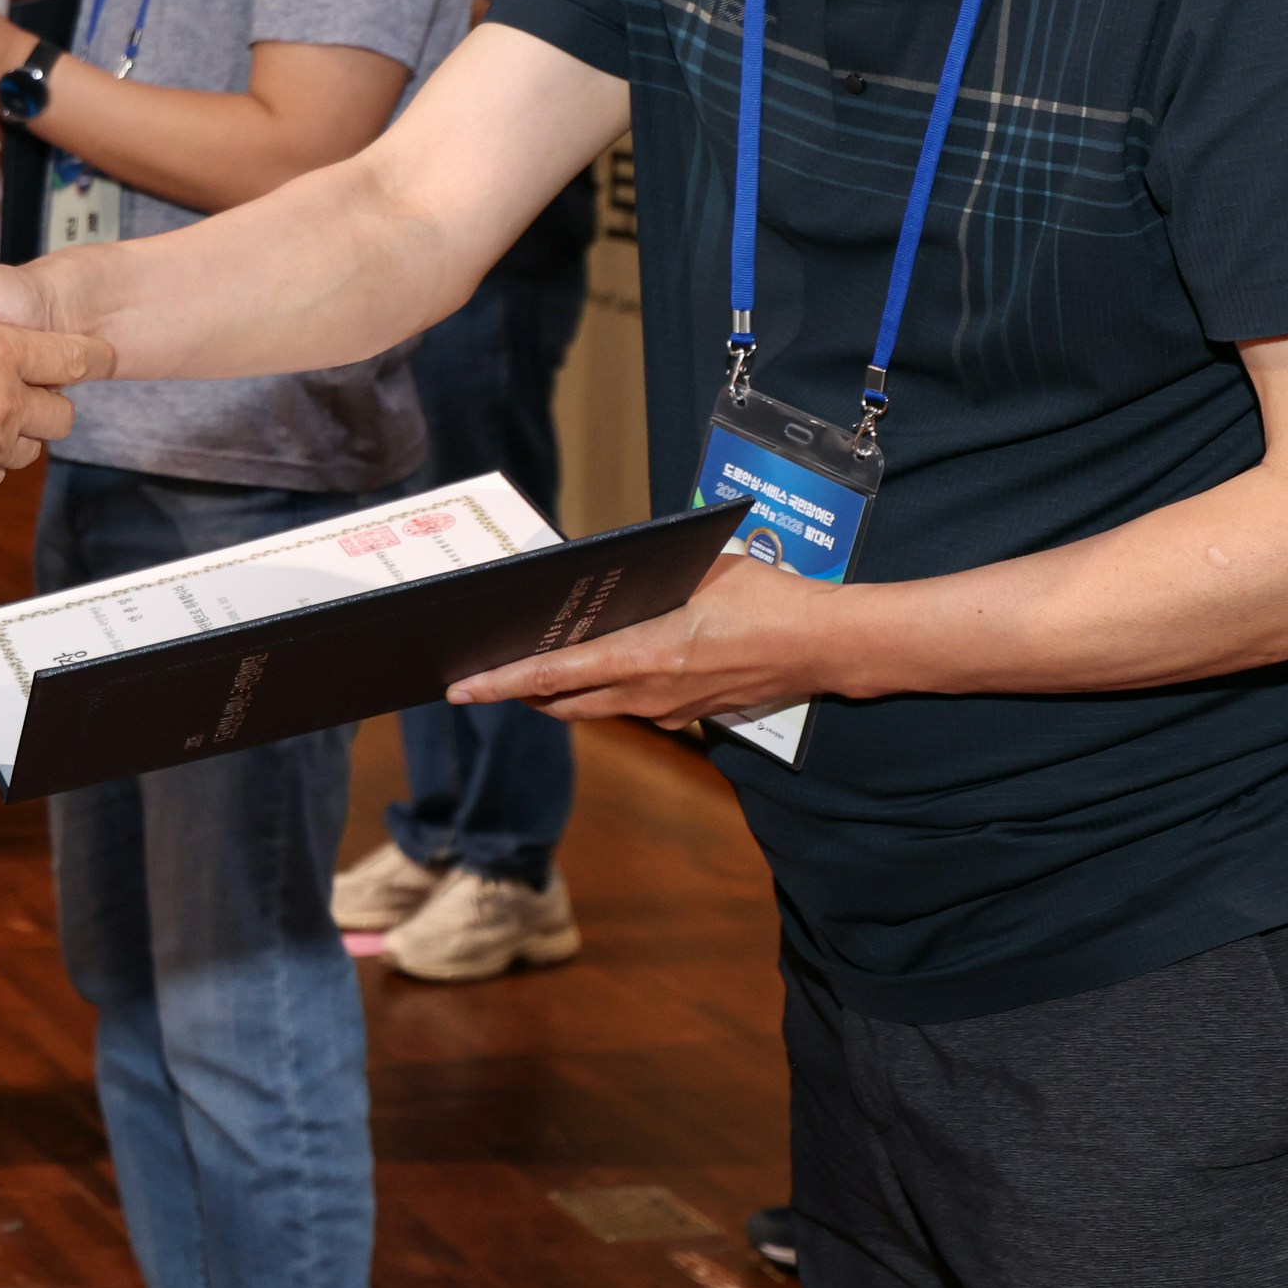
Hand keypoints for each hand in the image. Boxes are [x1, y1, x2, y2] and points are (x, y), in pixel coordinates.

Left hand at [443, 553, 850, 728]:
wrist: (825, 645)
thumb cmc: (768, 600)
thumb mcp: (701, 573)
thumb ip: (648, 581)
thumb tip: (606, 578)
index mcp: (645, 656)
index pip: (554, 675)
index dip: (502, 683)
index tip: (462, 688)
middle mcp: (650, 693)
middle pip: (564, 703)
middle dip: (520, 693)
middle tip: (483, 678)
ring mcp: (671, 710)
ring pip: (597, 708)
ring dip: (560, 695)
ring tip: (529, 674)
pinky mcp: (691, 715)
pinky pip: (633, 706)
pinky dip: (605, 691)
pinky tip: (603, 667)